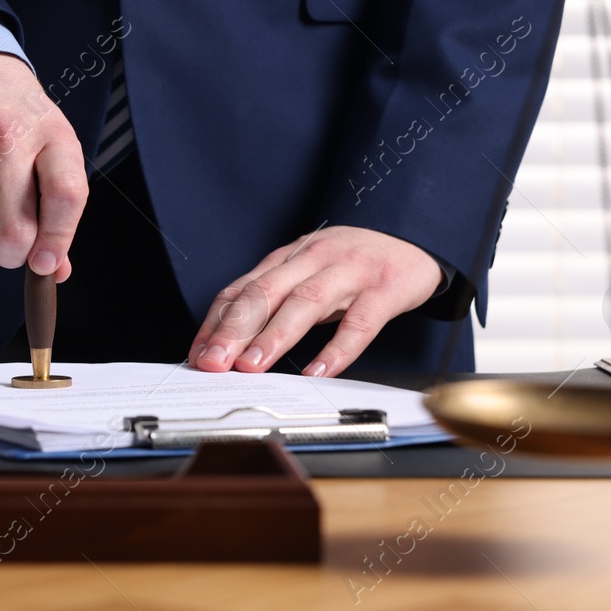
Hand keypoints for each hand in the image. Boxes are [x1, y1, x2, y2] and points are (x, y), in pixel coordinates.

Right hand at [0, 52, 87, 279]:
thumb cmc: (15, 114)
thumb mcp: (50, 146)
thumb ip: (57, 207)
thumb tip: (54, 269)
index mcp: (53, 136)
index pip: (66, 196)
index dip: (57, 241)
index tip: (45, 262)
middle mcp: (9, 137)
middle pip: (12, 232)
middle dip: (9, 256)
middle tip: (7, 243)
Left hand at [188, 226, 442, 375]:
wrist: (413, 238)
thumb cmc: (353, 263)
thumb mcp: (307, 273)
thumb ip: (274, 301)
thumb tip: (231, 341)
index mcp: (288, 258)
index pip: (241, 289)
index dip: (215, 322)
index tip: (197, 354)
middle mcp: (312, 259)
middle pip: (265, 293)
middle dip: (234, 330)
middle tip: (213, 363)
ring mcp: (349, 272)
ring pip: (305, 302)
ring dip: (275, 336)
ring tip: (253, 366)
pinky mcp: (385, 289)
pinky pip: (360, 322)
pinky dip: (337, 349)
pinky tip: (318, 371)